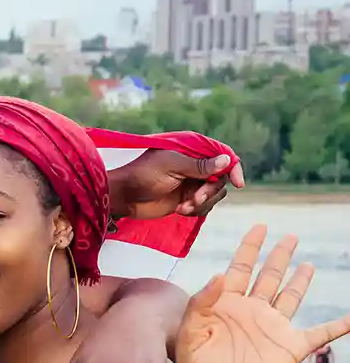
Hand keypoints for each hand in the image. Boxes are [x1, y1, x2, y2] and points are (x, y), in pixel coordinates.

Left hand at [109, 148, 243, 219]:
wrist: (123, 198)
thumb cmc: (142, 176)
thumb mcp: (171, 167)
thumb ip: (199, 166)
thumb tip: (227, 161)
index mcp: (191, 151)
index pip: (222, 155)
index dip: (233, 168)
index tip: (238, 183)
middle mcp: (195, 166)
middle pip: (221, 178)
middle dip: (210, 191)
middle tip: (194, 199)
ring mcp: (191, 184)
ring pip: (215, 194)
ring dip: (202, 203)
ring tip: (183, 207)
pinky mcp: (186, 200)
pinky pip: (204, 206)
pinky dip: (196, 210)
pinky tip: (180, 211)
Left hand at [177, 225, 349, 362]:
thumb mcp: (189, 337)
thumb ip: (199, 304)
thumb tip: (219, 274)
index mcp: (225, 307)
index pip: (239, 269)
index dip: (249, 248)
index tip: (259, 226)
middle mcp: (251, 313)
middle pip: (268, 277)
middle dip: (277, 256)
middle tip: (289, 236)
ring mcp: (273, 328)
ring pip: (291, 296)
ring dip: (300, 280)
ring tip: (306, 262)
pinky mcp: (291, 346)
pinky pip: (321, 333)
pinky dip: (340, 324)